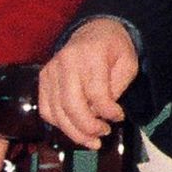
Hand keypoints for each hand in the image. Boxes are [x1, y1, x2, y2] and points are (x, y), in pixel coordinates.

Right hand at [37, 20, 139, 147]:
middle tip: (103, 134)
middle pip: (72, 106)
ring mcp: (51, 71)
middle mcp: (66, 62)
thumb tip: (103, 113)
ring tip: (92, 140)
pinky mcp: (43, 79)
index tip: (119, 117)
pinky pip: (46, 109)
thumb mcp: (127, 63)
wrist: (93, 30)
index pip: (96, 94)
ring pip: (56, 112)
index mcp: (90, 55)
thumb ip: (117, 88)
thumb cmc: (113, 48)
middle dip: (89, 127)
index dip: (108, 112)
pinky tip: (75, 128)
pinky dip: (59, 124)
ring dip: (75, 132)